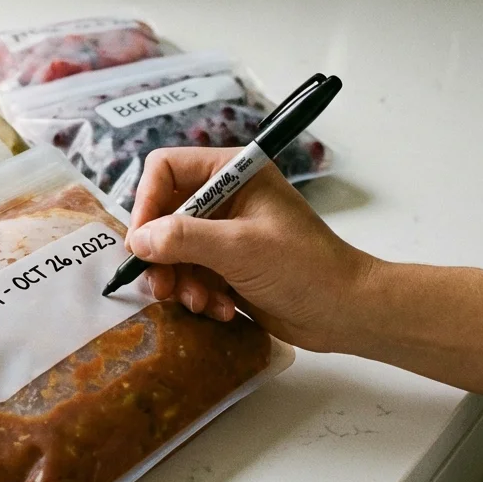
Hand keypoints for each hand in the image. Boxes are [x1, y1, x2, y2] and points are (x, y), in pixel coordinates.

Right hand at [128, 147, 373, 352]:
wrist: (345, 312)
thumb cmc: (304, 268)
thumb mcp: (239, 248)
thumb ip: (183, 239)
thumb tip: (138, 240)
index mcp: (232, 173)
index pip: (166, 169)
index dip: (147, 203)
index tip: (142, 243)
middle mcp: (224, 197)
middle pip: (163, 215)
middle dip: (161, 254)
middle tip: (163, 287)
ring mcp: (224, 233)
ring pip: (172, 250)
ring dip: (180, 281)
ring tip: (200, 302)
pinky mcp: (226, 265)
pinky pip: (190, 275)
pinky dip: (197, 294)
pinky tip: (220, 309)